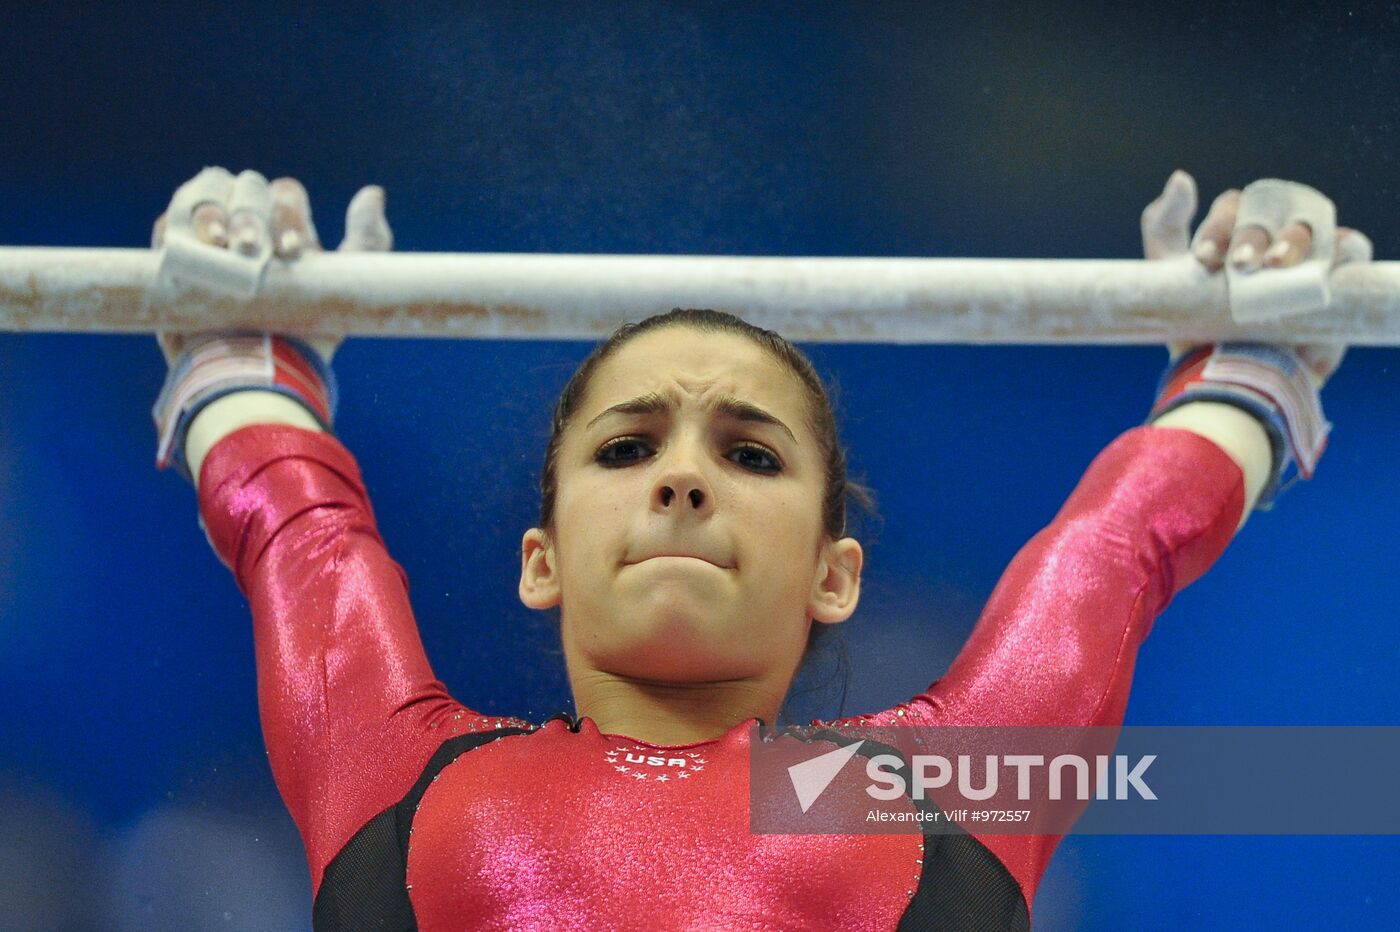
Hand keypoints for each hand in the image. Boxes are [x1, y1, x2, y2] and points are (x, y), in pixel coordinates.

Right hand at [151, 167, 392, 362]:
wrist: (255, 373)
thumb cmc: (302, 335)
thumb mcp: (343, 287)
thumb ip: (367, 241)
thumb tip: (373, 193)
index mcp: (286, 230)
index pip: (285, 193)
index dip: (288, 212)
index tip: (291, 253)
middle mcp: (249, 227)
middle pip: (246, 187)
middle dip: (250, 215)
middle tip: (250, 251)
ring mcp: (209, 237)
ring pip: (206, 193)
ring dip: (213, 210)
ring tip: (220, 245)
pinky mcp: (174, 256)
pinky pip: (169, 220)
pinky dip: (179, 223)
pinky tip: (195, 244)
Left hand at [1139, 169, 1372, 387]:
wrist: (1230, 380)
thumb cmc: (1195, 326)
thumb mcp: (1166, 276)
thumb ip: (1164, 225)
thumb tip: (1182, 178)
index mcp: (1235, 229)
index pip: (1233, 207)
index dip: (1218, 229)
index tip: (1204, 261)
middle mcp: (1272, 235)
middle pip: (1273, 210)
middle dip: (1254, 234)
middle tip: (1240, 266)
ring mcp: (1307, 254)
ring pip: (1310, 224)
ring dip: (1293, 238)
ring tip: (1276, 265)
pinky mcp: (1338, 278)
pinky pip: (1352, 247)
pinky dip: (1340, 249)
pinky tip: (1320, 266)